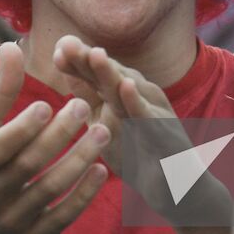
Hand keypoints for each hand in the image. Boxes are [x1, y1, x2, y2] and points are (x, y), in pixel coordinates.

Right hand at [0, 43, 108, 233]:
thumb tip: (12, 47)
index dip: (23, 127)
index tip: (49, 103)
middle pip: (29, 165)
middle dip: (59, 135)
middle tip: (86, 105)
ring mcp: (12, 221)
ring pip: (50, 190)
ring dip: (79, 159)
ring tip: (103, 131)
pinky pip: (63, 216)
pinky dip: (84, 194)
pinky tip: (102, 169)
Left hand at [52, 36, 225, 221]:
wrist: (176, 188)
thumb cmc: (138, 151)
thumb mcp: (104, 120)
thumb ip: (86, 92)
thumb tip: (62, 59)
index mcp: (121, 92)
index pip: (95, 72)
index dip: (77, 61)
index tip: (57, 49)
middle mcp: (139, 94)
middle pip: (109, 74)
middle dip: (88, 59)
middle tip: (67, 45)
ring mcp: (154, 111)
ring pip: (128, 90)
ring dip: (111, 72)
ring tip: (94, 54)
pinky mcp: (166, 133)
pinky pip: (148, 116)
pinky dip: (137, 101)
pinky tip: (126, 86)